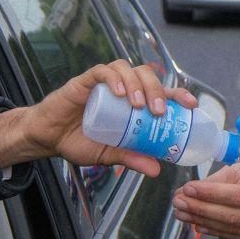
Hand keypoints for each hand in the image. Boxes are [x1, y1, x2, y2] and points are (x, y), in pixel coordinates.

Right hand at [0, 60, 197, 176]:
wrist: (47, 139)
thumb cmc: (78, 141)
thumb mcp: (109, 154)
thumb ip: (131, 158)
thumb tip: (157, 170)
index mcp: (131, 103)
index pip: (159, 91)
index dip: (177, 94)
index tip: (192, 104)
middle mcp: (120, 88)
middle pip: (146, 75)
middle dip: (157, 89)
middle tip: (158, 111)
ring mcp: (103, 82)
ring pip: (126, 68)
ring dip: (137, 84)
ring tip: (140, 105)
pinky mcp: (84, 81)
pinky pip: (101, 71)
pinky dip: (113, 78)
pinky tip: (117, 92)